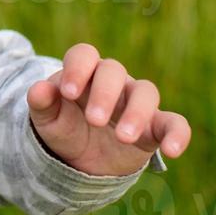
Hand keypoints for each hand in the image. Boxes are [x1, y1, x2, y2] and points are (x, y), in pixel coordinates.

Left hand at [26, 43, 190, 176]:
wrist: (81, 160)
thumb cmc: (65, 128)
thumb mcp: (48, 120)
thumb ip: (42, 104)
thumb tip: (37, 90)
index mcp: (84, 73)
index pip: (84, 55)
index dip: (77, 68)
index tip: (68, 92)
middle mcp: (113, 82)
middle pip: (114, 71)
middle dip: (104, 93)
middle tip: (94, 120)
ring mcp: (136, 102)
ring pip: (146, 92)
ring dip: (136, 113)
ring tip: (122, 137)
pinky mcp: (155, 127)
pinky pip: (174, 123)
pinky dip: (178, 135)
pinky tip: (172, 151)